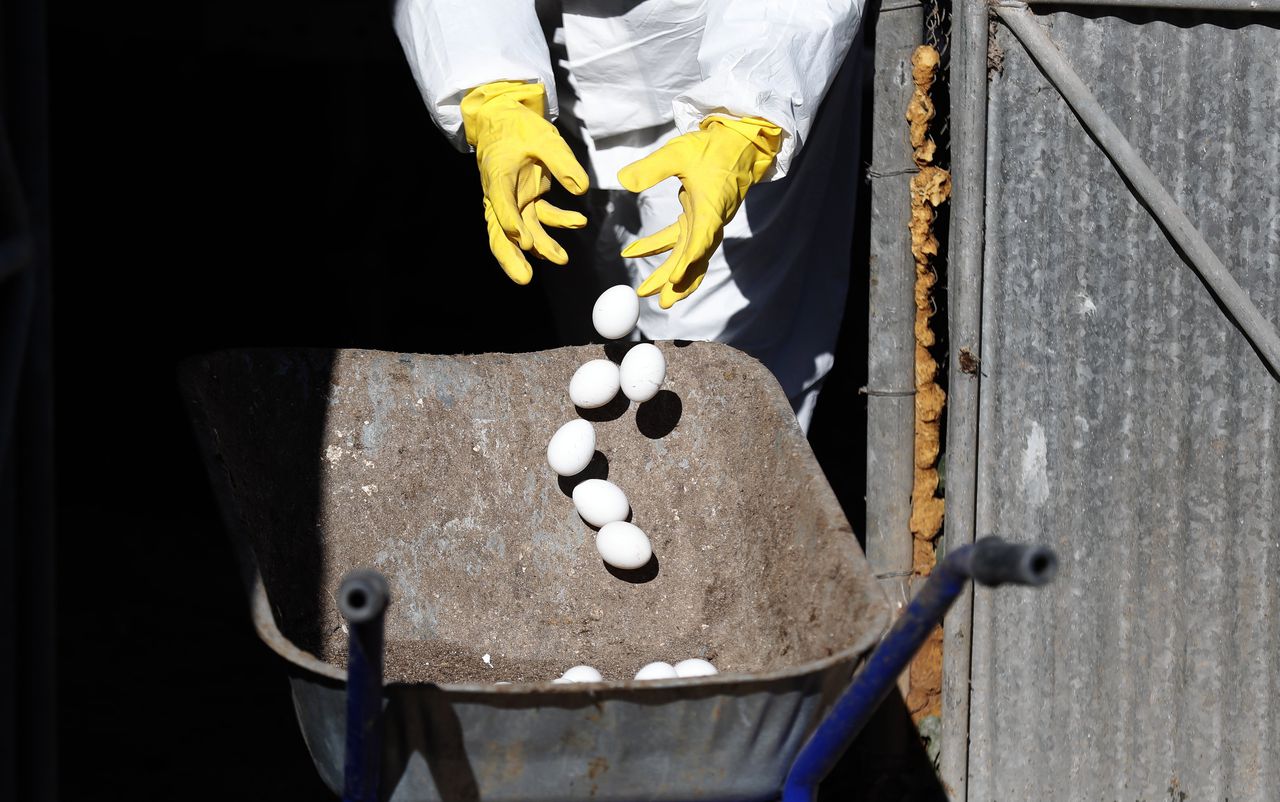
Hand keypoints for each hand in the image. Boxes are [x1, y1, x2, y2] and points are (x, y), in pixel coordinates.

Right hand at [460, 81, 589, 283]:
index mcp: (497, 177)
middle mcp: (502, 194)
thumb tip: (581, 189)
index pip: (500, 204)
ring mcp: (514, 199)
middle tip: (524, 278)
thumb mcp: (543, 137)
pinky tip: (578, 221)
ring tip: (562, 260)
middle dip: (511, 257)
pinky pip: (540, 217)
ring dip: (541, 247)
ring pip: (522, 232)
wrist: (504, 117)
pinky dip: (558, 222)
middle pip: (500, 232)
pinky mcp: (526, 199)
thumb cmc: (518, 126)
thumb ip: (562, 162)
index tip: (525, 240)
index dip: (511, 223)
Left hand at [617, 115, 781, 307]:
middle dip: (676, 282)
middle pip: (693, 258)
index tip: (674, 280)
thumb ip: (652, 168)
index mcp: (710, 208)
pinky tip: (634, 252)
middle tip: (659, 302)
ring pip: (688, 254)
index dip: (688, 262)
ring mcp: (707, 221)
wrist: (742, 143)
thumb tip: (622, 181)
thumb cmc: (714, 146)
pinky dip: (661, 248)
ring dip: (669, 273)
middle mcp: (711, 221)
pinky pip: (682, 240)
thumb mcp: (680, 152)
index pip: (700, 241)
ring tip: (648, 291)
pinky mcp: (701, 216)